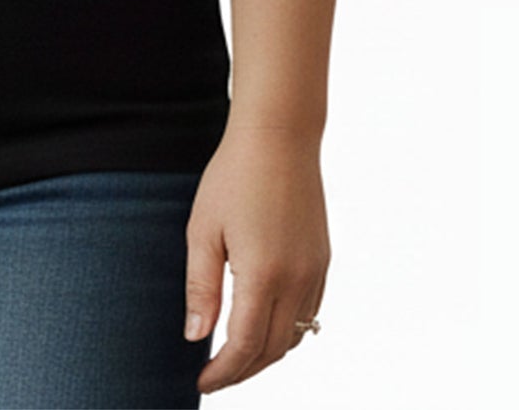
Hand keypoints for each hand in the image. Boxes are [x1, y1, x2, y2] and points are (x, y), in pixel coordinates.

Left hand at [182, 125, 329, 393]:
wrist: (279, 135)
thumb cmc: (233, 176)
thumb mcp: (203, 229)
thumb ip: (201, 287)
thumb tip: (196, 338)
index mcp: (263, 274)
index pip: (244, 346)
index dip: (223, 372)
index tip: (201, 383)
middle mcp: (297, 280)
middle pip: (272, 350)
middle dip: (243, 372)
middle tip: (214, 377)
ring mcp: (315, 271)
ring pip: (294, 336)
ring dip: (265, 355)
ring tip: (234, 358)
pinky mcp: (323, 260)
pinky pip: (308, 314)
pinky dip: (286, 332)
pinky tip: (263, 328)